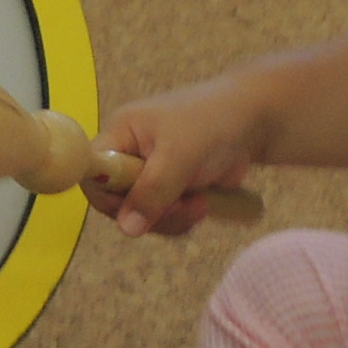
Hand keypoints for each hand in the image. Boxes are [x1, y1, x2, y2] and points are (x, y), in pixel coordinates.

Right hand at [87, 74, 265, 236]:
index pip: (92, 175)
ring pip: (142, 216)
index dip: (109, 198)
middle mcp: (128, 155)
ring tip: (200, 203)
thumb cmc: (212, 122)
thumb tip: (127, 229)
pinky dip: (183, 219)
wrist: (254, 119)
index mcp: (120, 134)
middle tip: (184, 206)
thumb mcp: (179, 155)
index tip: (138, 209)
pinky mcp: (170, 189)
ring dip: (172, 218)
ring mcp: (150, 174)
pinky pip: (164, 218)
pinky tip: (204, 205)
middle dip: (151, 212)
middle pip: (117, 203)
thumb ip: (152, 191)